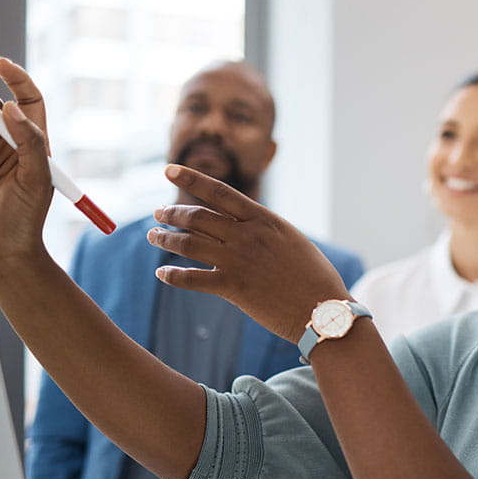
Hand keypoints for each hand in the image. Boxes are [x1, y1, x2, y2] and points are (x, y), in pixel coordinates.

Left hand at [148, 165, 351, 341]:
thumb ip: (266, 230)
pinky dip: (173, 275)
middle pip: (197, 217)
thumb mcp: (292, 240)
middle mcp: (247, 235)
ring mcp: (238, 261)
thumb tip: (247, 224)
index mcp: (263, 219)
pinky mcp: (233, 288)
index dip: (191, 178)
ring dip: (165, 239)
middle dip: (172, 213)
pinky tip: (163, 274)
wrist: (323, 309)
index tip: (169, 169)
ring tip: (154, 236)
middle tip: (158, 213)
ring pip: (188, 244)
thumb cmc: (314, 277)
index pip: (219, 191)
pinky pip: (192, 279)